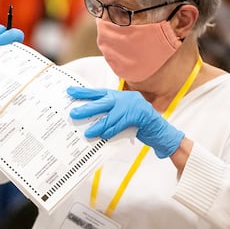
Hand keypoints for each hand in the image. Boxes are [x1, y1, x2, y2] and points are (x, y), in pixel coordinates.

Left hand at [68, 87, 184, 158]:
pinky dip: (111, 131)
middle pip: (102, 102)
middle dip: (87, 108)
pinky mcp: (139, 116)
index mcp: (119, 96)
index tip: (69, 92)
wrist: (160, 130)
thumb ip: (109, 115)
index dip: (84, 92)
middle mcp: (124, 98)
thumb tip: (90, 121)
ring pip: (111, 115)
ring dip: (98, 125)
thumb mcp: (122, 116)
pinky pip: (121, 124)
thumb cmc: (139, 123)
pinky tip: (103, 136)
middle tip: (73, 113)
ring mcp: (132, 106)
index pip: (99, 93)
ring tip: (87, 132)